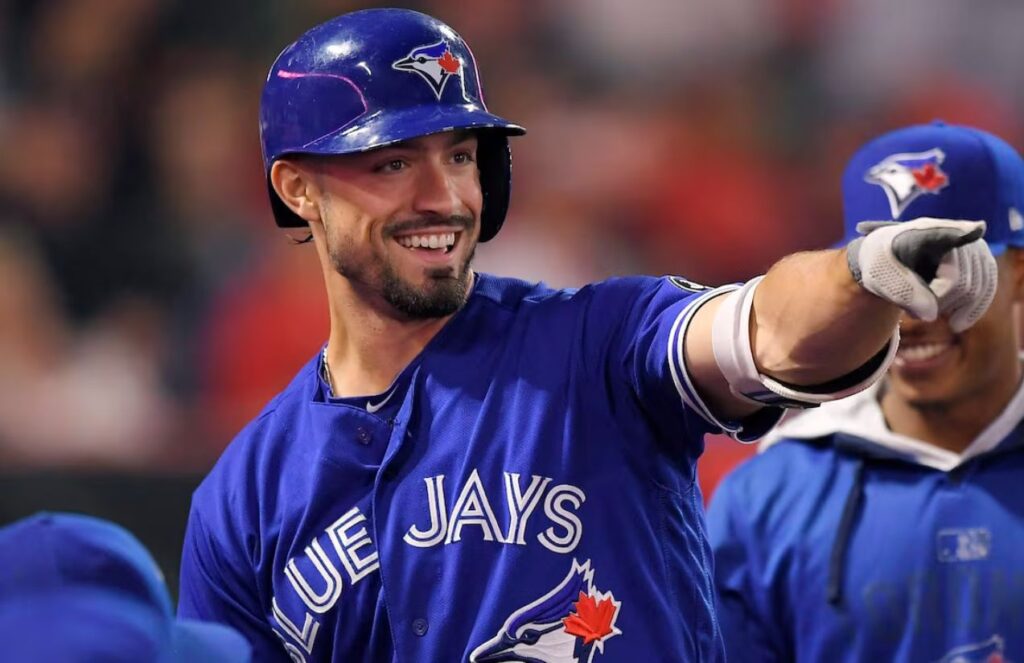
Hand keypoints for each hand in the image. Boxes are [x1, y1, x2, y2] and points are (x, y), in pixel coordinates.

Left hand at [846, 217, 996, 331]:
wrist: (890, 255)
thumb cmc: (883, 263)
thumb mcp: (880, 276)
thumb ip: (903, 291)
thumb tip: (931, 315)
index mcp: (924, 232)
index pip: (946, 234)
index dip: (965, 234)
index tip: (976, 231)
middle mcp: (956, 232)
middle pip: (961, 282)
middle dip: (938, 304)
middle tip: (912, 313)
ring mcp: (972, 246)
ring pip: (976, 289)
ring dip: (952, 309)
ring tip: (925, 311)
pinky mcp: (981, 260)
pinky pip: (986, 289)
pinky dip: (972, 310)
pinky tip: (956, 323)